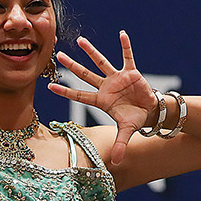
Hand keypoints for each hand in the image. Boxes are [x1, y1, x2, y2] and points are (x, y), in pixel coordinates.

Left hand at [47, 30, 154, 165]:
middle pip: (85, 75)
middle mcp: (106, 87)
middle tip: (59, 56)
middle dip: (72, 67)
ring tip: (80, 40)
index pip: (79, 95)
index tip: (50, 86)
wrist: (150, 111)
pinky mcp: (131, 72)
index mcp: (101, 101)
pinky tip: (122, 34)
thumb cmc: (134, 119)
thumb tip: (114, 165)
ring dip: (91, 52)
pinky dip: (125, 46)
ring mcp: (117, 78)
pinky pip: (127, 56)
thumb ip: (119, 145)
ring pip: (101, 62)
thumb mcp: (126, 132)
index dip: (65, 92)